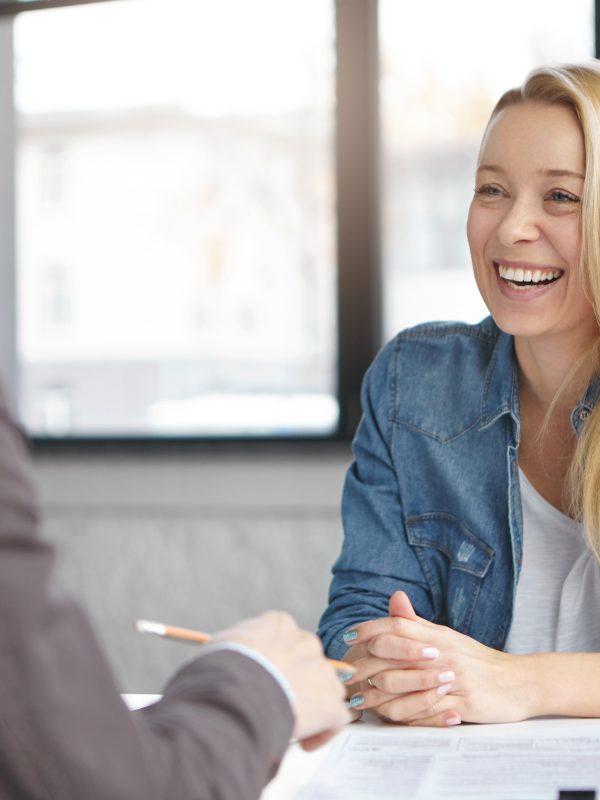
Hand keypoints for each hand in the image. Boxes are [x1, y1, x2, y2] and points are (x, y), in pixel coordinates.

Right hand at [213, 611, 350, 748]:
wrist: (234, 695)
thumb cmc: (219, 672)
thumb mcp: (220, 646)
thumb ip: (235, 647)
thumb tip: (227, 654)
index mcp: (279, 624)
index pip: (284, 638)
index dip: (274, 661)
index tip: (264, 677)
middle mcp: (305, 642)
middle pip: (307, 661)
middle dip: (296, 682)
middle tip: (276, 702)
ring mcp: (321, 671)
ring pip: (326, 687)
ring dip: (312, 705)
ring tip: (290, 724)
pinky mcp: (330, 703)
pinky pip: (336, 718)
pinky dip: (323, 733)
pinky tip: (303, 743)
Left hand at [349, 597, 535, 726]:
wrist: (519, 682)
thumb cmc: (477, 660)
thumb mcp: (447, 636)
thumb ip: (417, 623)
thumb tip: (395, 598)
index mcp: (437, 635)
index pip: (396, 626)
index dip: (368, 629)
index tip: (347, 637)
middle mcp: (442, 653)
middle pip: (393, 655)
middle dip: (363, 667)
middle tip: (344, 677)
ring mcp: (451, 679)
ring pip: (403, 687)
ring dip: (376, 697)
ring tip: (359, 703)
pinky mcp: (461, 705)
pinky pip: (424, 712)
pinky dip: (402, 716)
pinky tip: (387, 718)